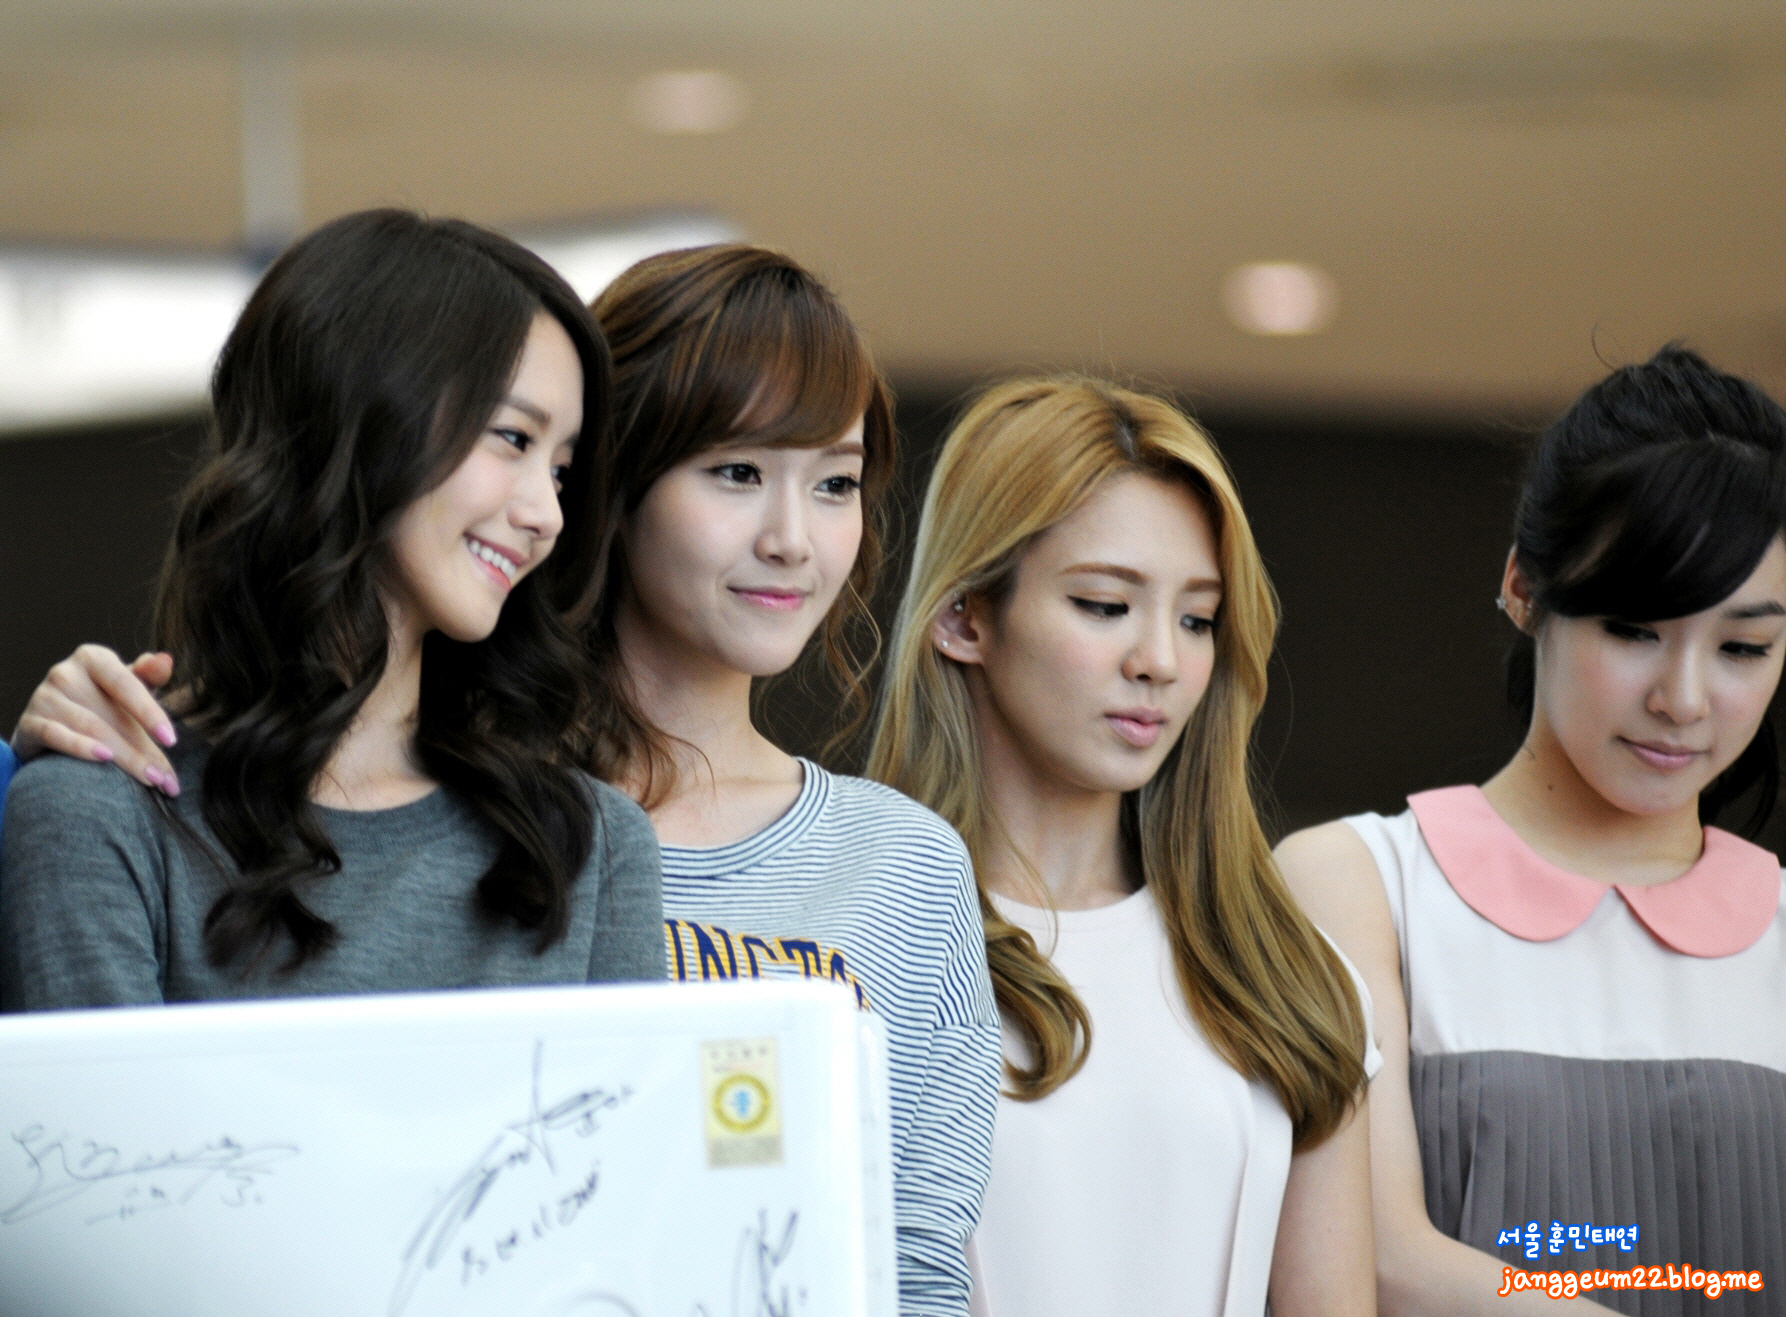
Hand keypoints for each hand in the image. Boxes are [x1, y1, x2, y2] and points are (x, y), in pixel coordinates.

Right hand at [10, 646, 180, 794]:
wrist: (51, 725)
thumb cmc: (101, 703)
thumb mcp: (126, 687)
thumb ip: (148, 676)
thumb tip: (165, 660)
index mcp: (94, 659)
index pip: (127, 684)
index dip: (150, 712)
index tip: (172, 741)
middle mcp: (65, 672)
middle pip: (112, 714)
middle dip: (144, 749)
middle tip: (167, 779)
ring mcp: (44, 697)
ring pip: (91, 729)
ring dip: (125, 758)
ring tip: (150, 779)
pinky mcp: (30, 723)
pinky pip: (56, 735)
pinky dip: (80, 748)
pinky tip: (104, 758)